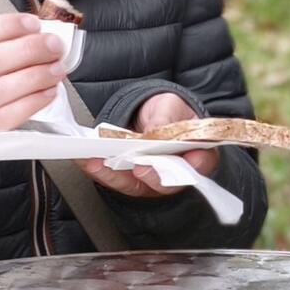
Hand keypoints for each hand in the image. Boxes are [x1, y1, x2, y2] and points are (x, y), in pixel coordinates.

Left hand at [77, 92, 219, 197]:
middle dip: (149, 175)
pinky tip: (89, 162)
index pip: (199, 164)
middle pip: (167, 183)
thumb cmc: (167, 111)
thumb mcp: (169, 105)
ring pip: (137, 185)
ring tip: (99, 162)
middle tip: (137, 166)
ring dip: (116, 175)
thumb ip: (166, 118)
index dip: (191, 166)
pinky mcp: (131, 180)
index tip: (178, 160)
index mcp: (197, 152)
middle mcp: (176, 173)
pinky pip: (117, 181)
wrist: (148, 113)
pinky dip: (102, 172)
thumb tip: (155, 132)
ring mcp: (152, 180)